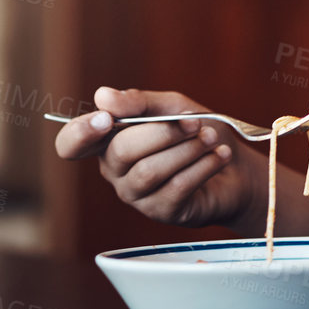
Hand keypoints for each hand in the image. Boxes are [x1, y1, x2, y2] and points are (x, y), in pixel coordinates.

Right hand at [52, 87, 262, 228]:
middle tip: (195, 123)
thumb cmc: (198, 131)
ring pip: (149, 172)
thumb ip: (138, 101)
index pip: (71, 144)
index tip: (106, 119)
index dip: (80, 133)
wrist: (237, 166)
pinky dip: (203, 166)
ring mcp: (135, 195)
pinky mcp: (161, 212)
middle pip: (121, 152)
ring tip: (211, 138)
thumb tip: (102, 97)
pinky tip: (219, 155)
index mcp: (109, 140)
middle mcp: (114, 170)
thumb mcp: (171, 106)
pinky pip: (176, 188)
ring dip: (187, 150)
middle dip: (163, 132)